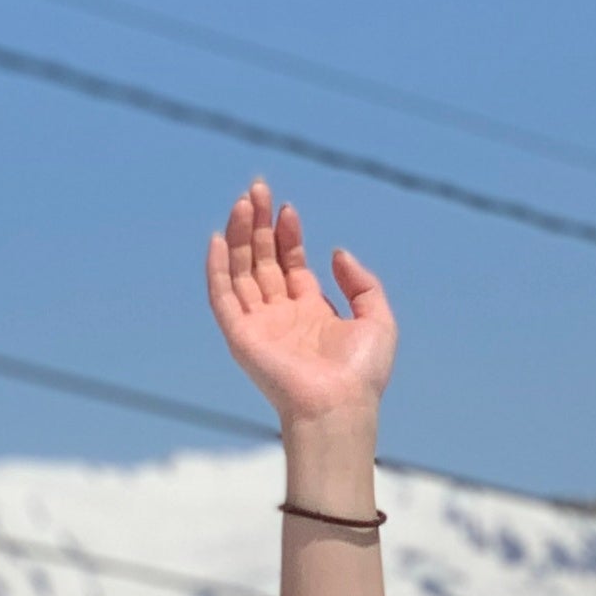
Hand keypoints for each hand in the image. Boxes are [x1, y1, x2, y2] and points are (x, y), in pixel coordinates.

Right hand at [205, 179, 395, 429]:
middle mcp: (280, 315)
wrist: (339, 406)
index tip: (288, 209)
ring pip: (242, 271)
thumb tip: (334, 252)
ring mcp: (258, 324)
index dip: (288, 235)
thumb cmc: (361, 373)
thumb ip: (361, 282)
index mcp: (309, 311)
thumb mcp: (377, 317)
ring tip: (243, 202)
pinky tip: (219, 238)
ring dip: (240, 236)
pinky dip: (218, 268)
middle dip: (260, 225)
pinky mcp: (240, 336)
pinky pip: (223, 296)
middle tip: (258, 189)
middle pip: (263, 260)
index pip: (291, 263)